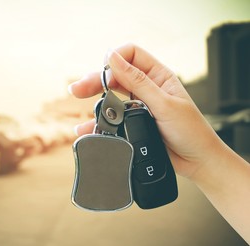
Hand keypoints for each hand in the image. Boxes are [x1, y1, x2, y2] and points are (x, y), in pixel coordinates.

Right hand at [68, 43, 222, 180]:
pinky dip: (97, 123)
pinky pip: (110, 119)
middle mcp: (146, 88)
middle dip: (94, 80)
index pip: (131, 55)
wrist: (196, 161)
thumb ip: (138, 82)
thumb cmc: (191, 131)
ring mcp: (137, 106)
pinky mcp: (131, 123)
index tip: (104, 74)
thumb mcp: (164, 104)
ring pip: (109, 97)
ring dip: (94, 102)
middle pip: (114, 76)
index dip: (115, 60)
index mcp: (158, 75)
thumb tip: (114, 59)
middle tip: (77, 89)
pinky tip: (85, 129)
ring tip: (80, 107)